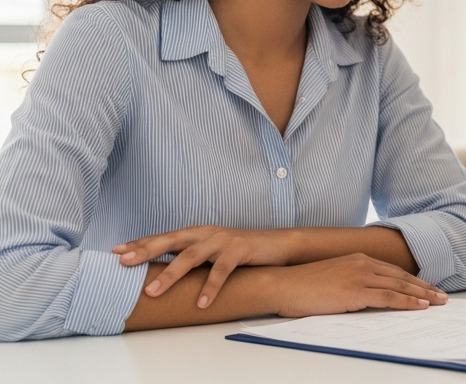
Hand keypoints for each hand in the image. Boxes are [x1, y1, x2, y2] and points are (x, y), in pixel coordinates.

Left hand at [115, 226, 298, 307]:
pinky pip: (221, 270)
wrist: (279, 243)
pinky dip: (210, 287)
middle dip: (145, 251)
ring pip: (191, 256)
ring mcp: (223, 240)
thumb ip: (191, 256)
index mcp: (197, 232)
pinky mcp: (240, 250)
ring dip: (170, 274)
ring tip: (153, 292)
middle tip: (124, 263)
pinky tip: (201, 303)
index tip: (116, 252)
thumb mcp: (212, 251)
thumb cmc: (242, 250)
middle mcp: (206, 233)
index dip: (140, 243)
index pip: (163, 237)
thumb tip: (163, 273)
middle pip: (171, 240)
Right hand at [273, 254, 448, 316]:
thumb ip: (353, 282)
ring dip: (423, 295)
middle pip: (402, 277)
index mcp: (359, 259)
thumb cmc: (302, 285)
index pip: (394, 271)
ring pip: (400, 286)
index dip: (414, 281)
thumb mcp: (334, 278)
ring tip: (439, 302)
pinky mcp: (354, 290)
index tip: (428, 288)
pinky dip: (407, 302)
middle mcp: (363, 263)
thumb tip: (369, 296)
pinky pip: (388, 297)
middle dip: (425, 287)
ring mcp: (360, 276)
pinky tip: (420, 306)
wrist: (282, 284)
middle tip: (443, 296)